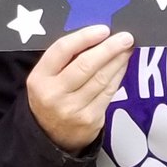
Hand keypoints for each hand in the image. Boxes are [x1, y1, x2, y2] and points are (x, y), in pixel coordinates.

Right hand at [26, 25, 134, 151]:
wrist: (49, 137)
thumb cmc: (51, 97)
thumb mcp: (46, 78)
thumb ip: (65, 59)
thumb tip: (97, 36)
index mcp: (39, 78)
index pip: (62, 50)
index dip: (85, 37)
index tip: (103, 29)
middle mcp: (54, 94)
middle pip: (86, 65)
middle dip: (109, 48)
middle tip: (125, 37)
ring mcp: (73, 109)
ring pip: (101, 79)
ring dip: (118, 61)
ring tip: (127, 48)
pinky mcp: (90, 120)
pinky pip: (108, 92)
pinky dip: (118, 76)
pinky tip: (122, 66)